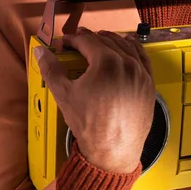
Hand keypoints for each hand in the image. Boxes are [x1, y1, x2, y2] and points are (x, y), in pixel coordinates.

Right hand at [33, 27, 155, 173]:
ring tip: (101, 39)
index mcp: (107, 63)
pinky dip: (134, 49)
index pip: (88, 42)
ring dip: (112, 40)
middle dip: (91, 38)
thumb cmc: (91, 126)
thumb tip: (41, 53)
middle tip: (79, 39)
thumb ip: (51, 69)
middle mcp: (128, 64)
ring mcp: (141, 74)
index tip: (65, 42)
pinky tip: (128, 46)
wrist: (113, 151)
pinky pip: (143, 59)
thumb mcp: (64, 94)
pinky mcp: (149, 84)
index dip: (73, 39)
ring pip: (127, 47)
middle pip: (107, 41)